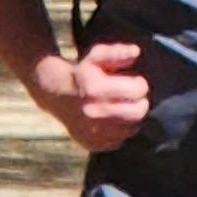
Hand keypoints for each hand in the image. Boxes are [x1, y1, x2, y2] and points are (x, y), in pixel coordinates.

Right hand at [37, 40, 151, 152]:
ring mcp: (93, 132)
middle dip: (139, 102)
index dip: (139, 83)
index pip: (138, 90)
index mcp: (95, 89)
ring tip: (120, 106)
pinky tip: (111, 119)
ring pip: (132, 128)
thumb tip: (135, 51)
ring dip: (130, 117)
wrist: (56, 94)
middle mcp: (94, 113)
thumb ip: (117, 52)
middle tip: (131, 96)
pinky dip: (120, 130)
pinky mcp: (93, 144)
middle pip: (138, 112)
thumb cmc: (83, 72)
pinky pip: (120, 140)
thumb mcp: (97, 56)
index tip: (133, 81)